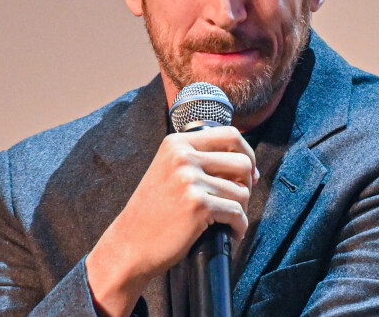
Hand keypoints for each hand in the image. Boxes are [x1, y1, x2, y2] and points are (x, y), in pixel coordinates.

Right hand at [85, 125, 257, 316]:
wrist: (129, 244)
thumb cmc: (155, 210)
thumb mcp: (170, 169)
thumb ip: (200, 157)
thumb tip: (248, 163)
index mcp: (177, 142)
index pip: (230, 134)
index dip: (247, 153)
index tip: (248, 173)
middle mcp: (183, 155)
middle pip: (241, 161)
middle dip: (247, 184)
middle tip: (238, 200)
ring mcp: (190, 179)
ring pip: (242, 191)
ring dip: (241, 210)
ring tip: (228, 220)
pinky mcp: (197, 205)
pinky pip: (236, 213)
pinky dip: (239, 226)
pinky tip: (230, 233)